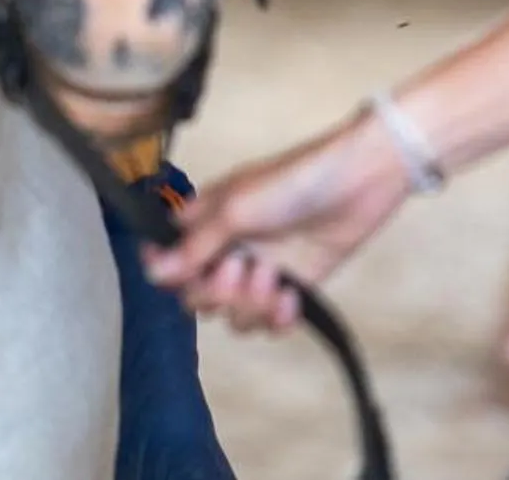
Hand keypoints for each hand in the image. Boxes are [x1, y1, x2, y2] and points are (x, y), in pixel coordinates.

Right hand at [140, 108, 418, 333]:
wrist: (356, 185)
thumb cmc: (289, 185)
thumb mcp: (235, 211)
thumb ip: (194, 248)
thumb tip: (152, 273)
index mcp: (206, 220)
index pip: (169, 257)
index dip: (167, 272)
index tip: (179, 276)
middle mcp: (227, 249)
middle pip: (198, 295)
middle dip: (217, 292)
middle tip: (240, 269)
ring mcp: (259, 271)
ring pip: (233, 314)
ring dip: (251, 305)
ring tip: (275, 280)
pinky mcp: (291, 289)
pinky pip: (268, 322)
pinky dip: (278, 318)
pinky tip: (292, 297)